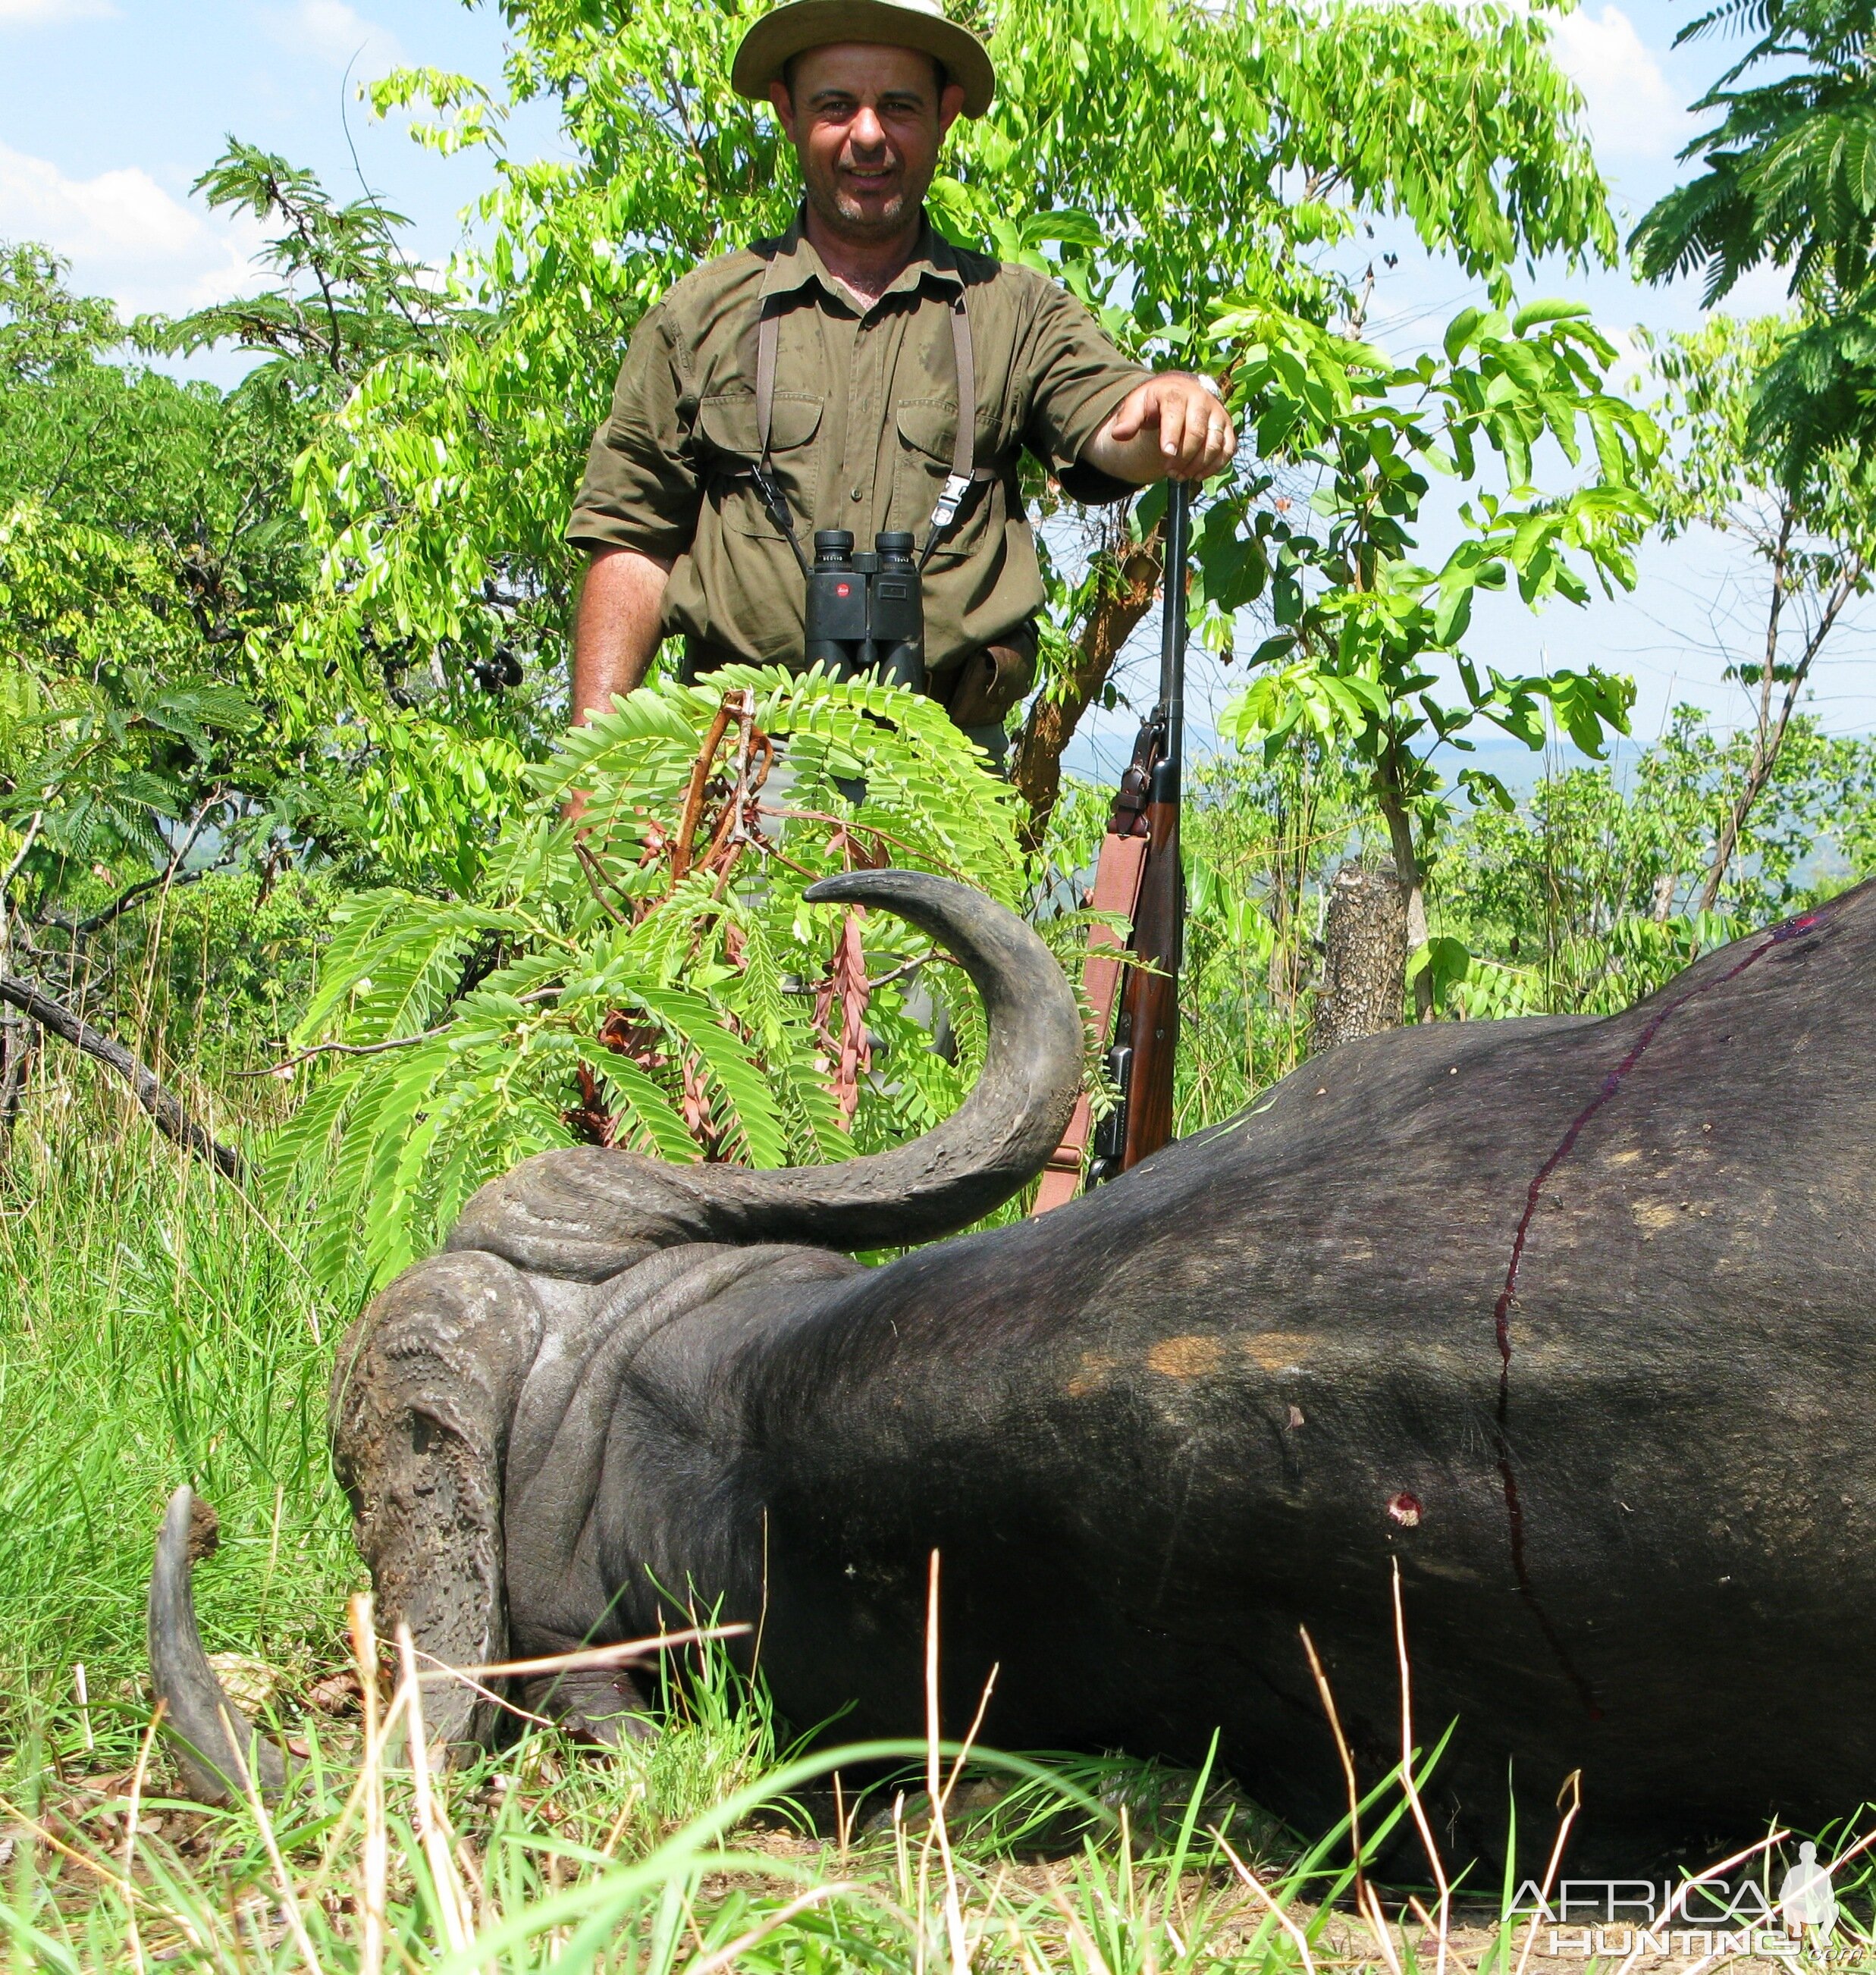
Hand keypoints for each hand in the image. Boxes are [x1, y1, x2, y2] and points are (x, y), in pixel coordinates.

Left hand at [1101, 373, 1236, 480]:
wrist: (1182, 391)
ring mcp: (1217, 413)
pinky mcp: (1227, 426)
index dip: (1172, 435)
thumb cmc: (1156, 402)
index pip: (1176, 412)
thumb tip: (1118, 434)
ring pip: (1214, 442)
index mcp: (1177, 392)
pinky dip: (1215, 465)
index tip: (1167, 455)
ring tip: (1181, 476)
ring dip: (1198, 464)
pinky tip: (1198, 475)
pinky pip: (1228, 448)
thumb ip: (1128, 419)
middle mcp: (1201, 400)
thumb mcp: (1138, 405)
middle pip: (1197, 432)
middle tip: (1170, 472)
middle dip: (1183, 456)